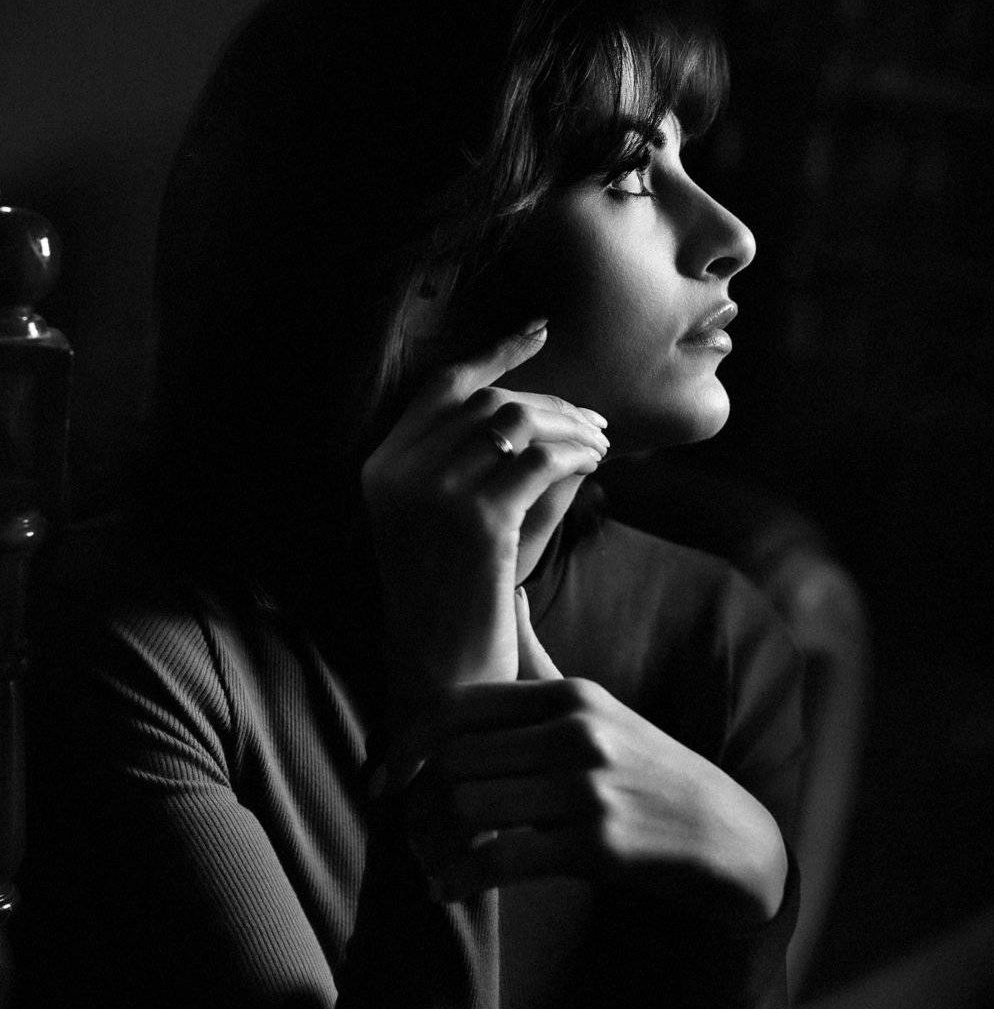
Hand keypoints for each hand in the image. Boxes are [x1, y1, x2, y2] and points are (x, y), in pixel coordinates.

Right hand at [361, 320, 608, 698]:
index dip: (495, 352)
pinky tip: (596, 464)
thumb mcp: (464, 521)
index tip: (539, 329)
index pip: (443, 386)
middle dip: (550, 402)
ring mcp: (432, 495)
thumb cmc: (461, 600)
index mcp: (380, 469)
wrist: (447, 679)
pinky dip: (575, 453)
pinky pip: (541, 460)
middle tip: (593, 422)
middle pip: (488, 401)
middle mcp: (397, 474)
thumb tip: (561, 410)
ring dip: (569, 426)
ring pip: (517, 424)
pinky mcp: (477, 520)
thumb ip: (497, 462)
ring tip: (598, 444)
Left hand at [396, 600, 787, 923]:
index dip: (403, 745)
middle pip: (454, 762)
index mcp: (567, 696)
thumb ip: (538, 657)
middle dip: (416, 804)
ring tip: (429, 861)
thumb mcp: (596, 706)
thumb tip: (507, 589)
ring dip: (433, 845)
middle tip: (406, 830)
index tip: (381, 779)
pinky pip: (501, 861)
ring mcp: (589, 788)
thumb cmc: (643, 768)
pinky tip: (449, 890)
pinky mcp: (598, 844)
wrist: (723, 834)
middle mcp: (577, 732)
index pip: (457, 709)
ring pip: (469, 809)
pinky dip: (461, 881)